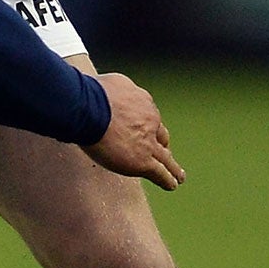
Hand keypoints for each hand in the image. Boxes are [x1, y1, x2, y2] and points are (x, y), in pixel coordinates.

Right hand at [81, 73, 184, 190]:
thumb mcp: (109, 82)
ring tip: (178, 175)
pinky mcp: (143, 161)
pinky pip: (160, 173)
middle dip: (162, 143)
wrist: (89, 108)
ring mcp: (148, 142)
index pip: (148, 116)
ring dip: (172, 167)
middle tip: (164, 150)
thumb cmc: (91, 93)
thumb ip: (115, 90)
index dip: (146, 125)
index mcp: (142, 102)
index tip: (142, 130)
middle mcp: (150, 120)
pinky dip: (167, 180)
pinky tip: (171, 185)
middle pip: (160, 135)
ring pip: (165, 157)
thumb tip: (109, 92)